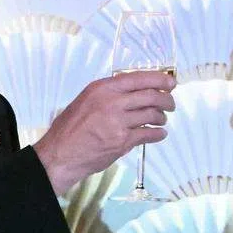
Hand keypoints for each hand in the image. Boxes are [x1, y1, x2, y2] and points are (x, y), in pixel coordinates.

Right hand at [34, 71, 175, 193]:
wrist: (61, 154)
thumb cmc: (70, 128)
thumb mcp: (86, 100)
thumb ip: (109, 94)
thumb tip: (135, 91)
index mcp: (103, 88)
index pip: (139, 78)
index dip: (160, 79)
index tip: (171, 82)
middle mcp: (112, 102)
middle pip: (151, 96)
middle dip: (166, 99)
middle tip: (170, 104)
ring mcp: (118, 122)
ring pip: (152, 115)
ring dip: (161, 117)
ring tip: (161, 119)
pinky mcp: (122, 141)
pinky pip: (149, 134)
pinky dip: (158, 134)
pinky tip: (159, 134)